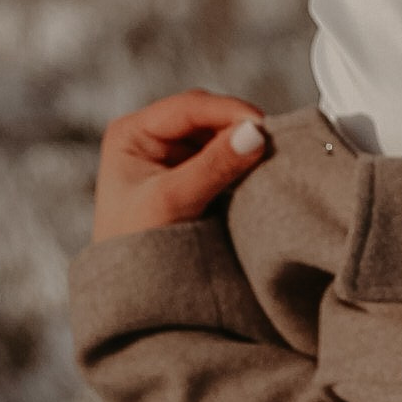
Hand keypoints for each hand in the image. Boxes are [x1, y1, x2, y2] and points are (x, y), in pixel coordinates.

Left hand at [92, 90, 270, 240]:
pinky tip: (255, 172)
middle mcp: (150, 138)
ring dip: (241, 145)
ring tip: (265, 158)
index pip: (189, 107)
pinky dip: (241, 162)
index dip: (228, 111)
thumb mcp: (173, 201)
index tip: (262, 127)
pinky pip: (224, 157)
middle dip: (237, 127)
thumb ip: (213, 165)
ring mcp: (171, 158)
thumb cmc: (135, 248)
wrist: (134, 294)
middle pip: (207, 116)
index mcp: (131, 133)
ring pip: (219, 136)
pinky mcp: (191, 177)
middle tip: (269, 144)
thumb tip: (254, 133)